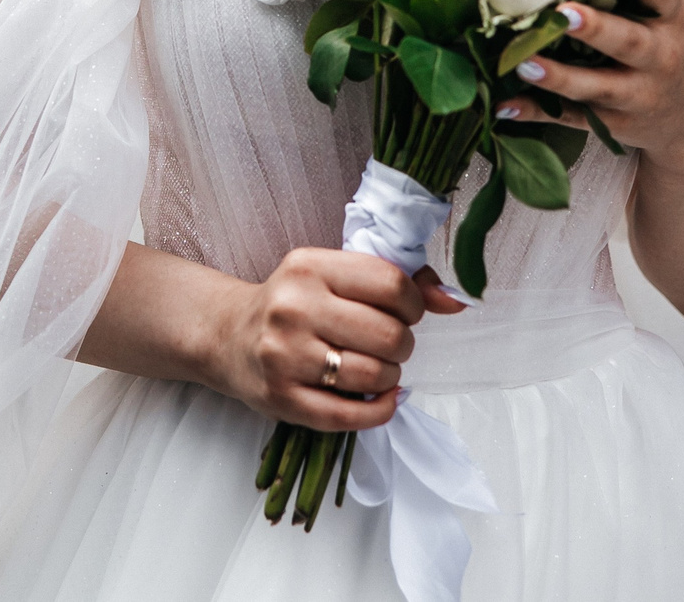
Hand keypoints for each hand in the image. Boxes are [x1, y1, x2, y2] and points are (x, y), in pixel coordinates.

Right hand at [198, 247, 454, 431]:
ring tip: (377, 370)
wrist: (227, 337)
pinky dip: (380, 411)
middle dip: (403, 345)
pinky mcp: (282, 399)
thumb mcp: (334, 275)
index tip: (406, 312)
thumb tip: (456, 300)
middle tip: (390, 345)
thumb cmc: (292, 303)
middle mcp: (294, 308)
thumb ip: (397, 280)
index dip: (414, 304)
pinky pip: (352, 417)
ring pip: (374, 376)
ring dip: (391, 378)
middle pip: (389, 335)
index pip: (391, 284)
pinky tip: (380, 399)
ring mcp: (285, 356)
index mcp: (310, 266)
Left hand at [500, 0, 683, 161]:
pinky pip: (569, 117)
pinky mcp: (608, 122)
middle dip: (596, 29)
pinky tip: (503, 107)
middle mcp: (655, 60)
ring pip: (593, 87)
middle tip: (564, 13)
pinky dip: (535, 113)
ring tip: (524, 62)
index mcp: (673, 25)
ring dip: (557, 76)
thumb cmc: (676, 50)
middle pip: (627, 44)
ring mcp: (631, 95)